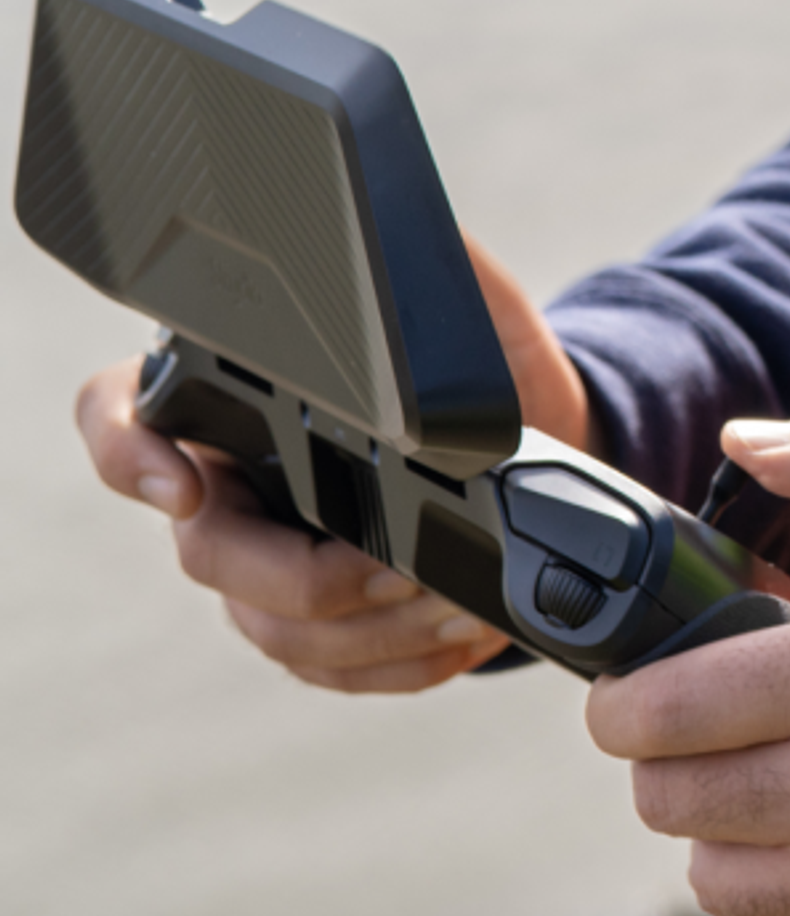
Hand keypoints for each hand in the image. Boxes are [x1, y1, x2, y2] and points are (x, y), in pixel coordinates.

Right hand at [73, 231, 594, 690]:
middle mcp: (230, 482)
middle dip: (314, 575)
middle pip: (212, 555)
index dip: (132, 454)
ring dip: (376, 629)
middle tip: (403, 566)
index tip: (191, 480)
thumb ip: (431, 273)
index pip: (118, 413)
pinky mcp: (319, 623)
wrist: (546, 426)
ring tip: (461, 604)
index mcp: (233, 394)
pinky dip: (404, 663)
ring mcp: (265, 562)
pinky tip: (463, 636)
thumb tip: (411, 245)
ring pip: (281, 630)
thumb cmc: (489, 353)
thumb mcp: (466, 297)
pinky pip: (334, 669)